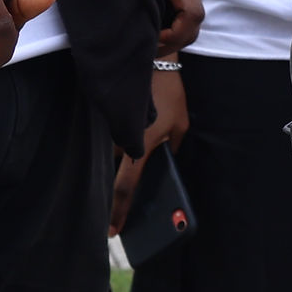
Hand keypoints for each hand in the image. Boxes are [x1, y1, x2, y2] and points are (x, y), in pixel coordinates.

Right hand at [111, 65, 190, 235]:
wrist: (152, 60)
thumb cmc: (170, 93)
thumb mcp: (182, 124)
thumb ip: (175, 147)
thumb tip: (168, 164)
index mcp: (142, 145)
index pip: (126, 186)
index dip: (119, 211)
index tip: (113, 231)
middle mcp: (121, 139)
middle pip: (115, 173)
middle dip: (119, 190)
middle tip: (120, 211)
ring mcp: (112, 128)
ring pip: (112, 156)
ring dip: (120, 162)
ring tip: (128, 170)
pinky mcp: (109, 118)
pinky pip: (111, 140)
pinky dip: (118, 145)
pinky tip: (128, 144)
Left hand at [145, 0, 205, 58]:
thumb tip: (118, 22)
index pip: (191, 13)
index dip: (174, 34)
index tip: (153, 38)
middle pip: (195, 24)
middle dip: (172, 42)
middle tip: (147, 50)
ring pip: (193, 25)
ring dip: (173, 39)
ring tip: (149, 45)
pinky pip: (188, 18)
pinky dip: (174, 30)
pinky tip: (155, 33)